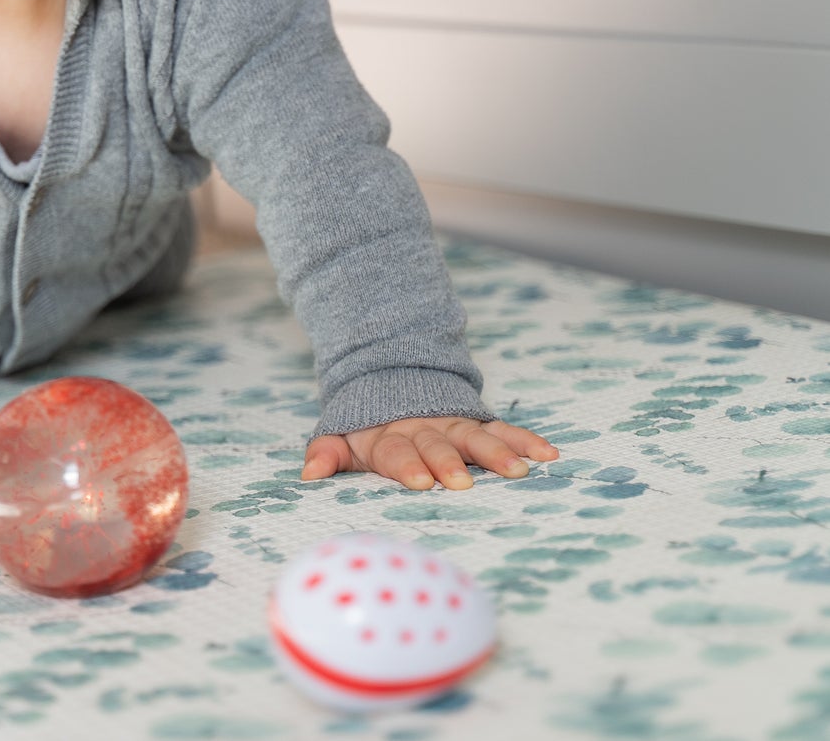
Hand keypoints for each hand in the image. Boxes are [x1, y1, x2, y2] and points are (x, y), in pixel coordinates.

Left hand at [301, 416, 558, 489]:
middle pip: (437, 445)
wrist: (390, 375)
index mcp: (388, 437)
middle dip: (449, 462)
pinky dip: (525, 440)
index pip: (396, 452)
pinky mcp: (477, 423)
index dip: (407, 465)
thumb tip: (308, 474)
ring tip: (519, 470)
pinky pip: (504, 430)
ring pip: (476, 437)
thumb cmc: (367, 426)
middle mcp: (424, 430)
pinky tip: (549, 454)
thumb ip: (327, 452)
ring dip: (496, 453)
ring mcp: (453, 425)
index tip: (420, 482)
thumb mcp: (342, 435)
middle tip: (462, 483)